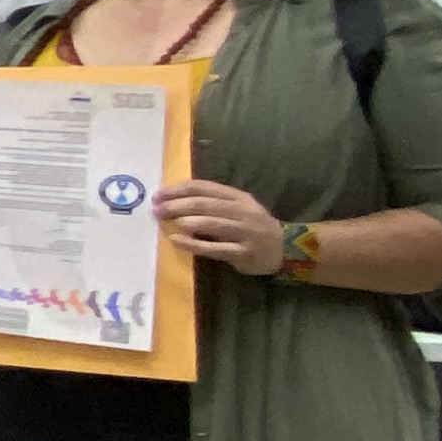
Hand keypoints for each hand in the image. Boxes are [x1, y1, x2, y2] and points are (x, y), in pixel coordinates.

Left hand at [156, 177, 287, 276]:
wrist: (285, 249)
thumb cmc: (252, 226)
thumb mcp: (238, 208)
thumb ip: (213, 202)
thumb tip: (174, 199)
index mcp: (238, 197)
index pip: (204, 188)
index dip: (178, 190)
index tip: (158, 195)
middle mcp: (242, 212)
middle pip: (205, 204)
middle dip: (177, 205)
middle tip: (156, 209)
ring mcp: (244, 232)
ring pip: (211, 223)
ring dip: (185, 220)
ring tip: (165, 220)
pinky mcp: (243, 252)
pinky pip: (215, 248)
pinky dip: (193, 244)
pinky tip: (177, 240)